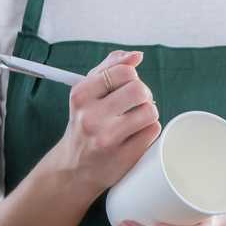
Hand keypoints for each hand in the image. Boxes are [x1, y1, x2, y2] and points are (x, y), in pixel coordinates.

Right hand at [45, 50, 160, 200]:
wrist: (72, 169)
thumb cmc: (84, 124)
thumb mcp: (88, 92)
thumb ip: (110, 67)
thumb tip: (136, 56)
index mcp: (81, 95)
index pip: (124, 71)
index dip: (132, 77)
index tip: (126, 87)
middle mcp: (90, 116)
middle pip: (140, 90)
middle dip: (144, 95)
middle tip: (135, 104)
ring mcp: (106, 139)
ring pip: (150, 111)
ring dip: (148, 114)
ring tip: (135, 121)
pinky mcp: (122, 157)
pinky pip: (153, 131)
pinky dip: (148, 131)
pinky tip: (134, 136)